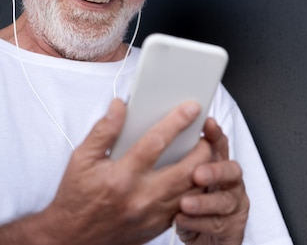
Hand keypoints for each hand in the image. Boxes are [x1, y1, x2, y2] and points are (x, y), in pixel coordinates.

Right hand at [40, 99, 211, 244]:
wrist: (72, 239)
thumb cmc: (77, 198)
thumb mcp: (81, 160)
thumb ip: (103, 131)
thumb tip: (120, 106)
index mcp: (121, 177)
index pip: (156, 142)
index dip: (177, 122)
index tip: (191, 108)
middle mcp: (141, 197)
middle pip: (188, 168)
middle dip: (203, 147)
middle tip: (205, 134)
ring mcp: (153, 214)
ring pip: (194, 188)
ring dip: (204, 168)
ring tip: (203, 151)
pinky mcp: (159, 225)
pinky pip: (188, 204)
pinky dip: (195, 188)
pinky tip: (194, 174)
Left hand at [174, 118, 249, 244]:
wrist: (205, 241)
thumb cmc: (191, 209)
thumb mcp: (184, 183)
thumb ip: (179, 163)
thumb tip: (156, 141)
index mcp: (217, 166)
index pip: (219, 145)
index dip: (216, 134)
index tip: (207, 124)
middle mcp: (230, 183)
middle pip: (232, 170)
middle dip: (215, 171)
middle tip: (197, 174)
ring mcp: (234, 204)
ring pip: (226, 200)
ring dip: (205, 202)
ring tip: (184, 204)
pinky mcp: (234, 227)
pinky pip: (219, 224)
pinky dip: (200, 223)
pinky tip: (183, 220)